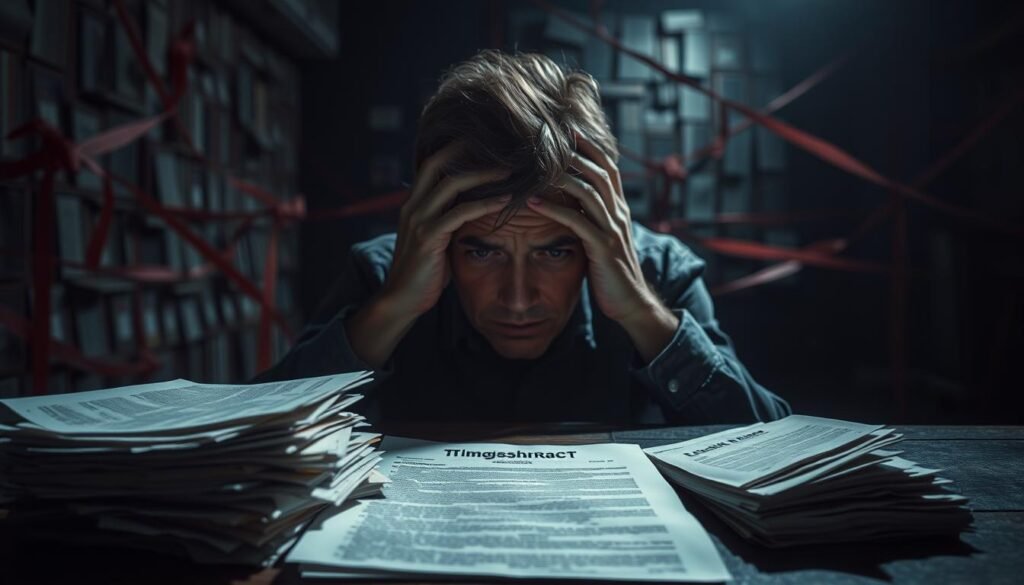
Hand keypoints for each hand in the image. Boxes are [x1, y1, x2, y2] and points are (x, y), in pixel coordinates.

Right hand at [382, 144, 509, 317]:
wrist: (402, 299)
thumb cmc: (424, 271)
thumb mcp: (435, 239)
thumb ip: (448, 220)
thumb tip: (473, 207)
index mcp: (413, 203)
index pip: (431, 164)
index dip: (454, 149)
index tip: (482, 141)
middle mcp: (413, 206)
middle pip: (437, 164)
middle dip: (466, 150)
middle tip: (498, 145)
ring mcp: (419, 220)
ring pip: (451, 185)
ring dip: (483, 174)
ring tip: (510, 171)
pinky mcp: (429, 237)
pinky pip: (460, 213)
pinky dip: (485, 203)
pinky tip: (504, 200)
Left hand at [525, 133, 678, 361]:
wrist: (631, 303)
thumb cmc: (611, 271)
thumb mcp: (601, 237)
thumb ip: (590, 217)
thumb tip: (570, 198)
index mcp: (619, 209)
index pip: (607, 167)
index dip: (589, 146)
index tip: (567, 129)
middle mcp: (619, 214)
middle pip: (599, 171)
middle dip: (574, 152)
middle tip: (547, 137)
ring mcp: (612, 229)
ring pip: (589, 191)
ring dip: (562, 176)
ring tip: (535, 165)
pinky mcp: (602, 248)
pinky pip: (577, 222)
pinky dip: (553, 209)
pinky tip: (531, 202)